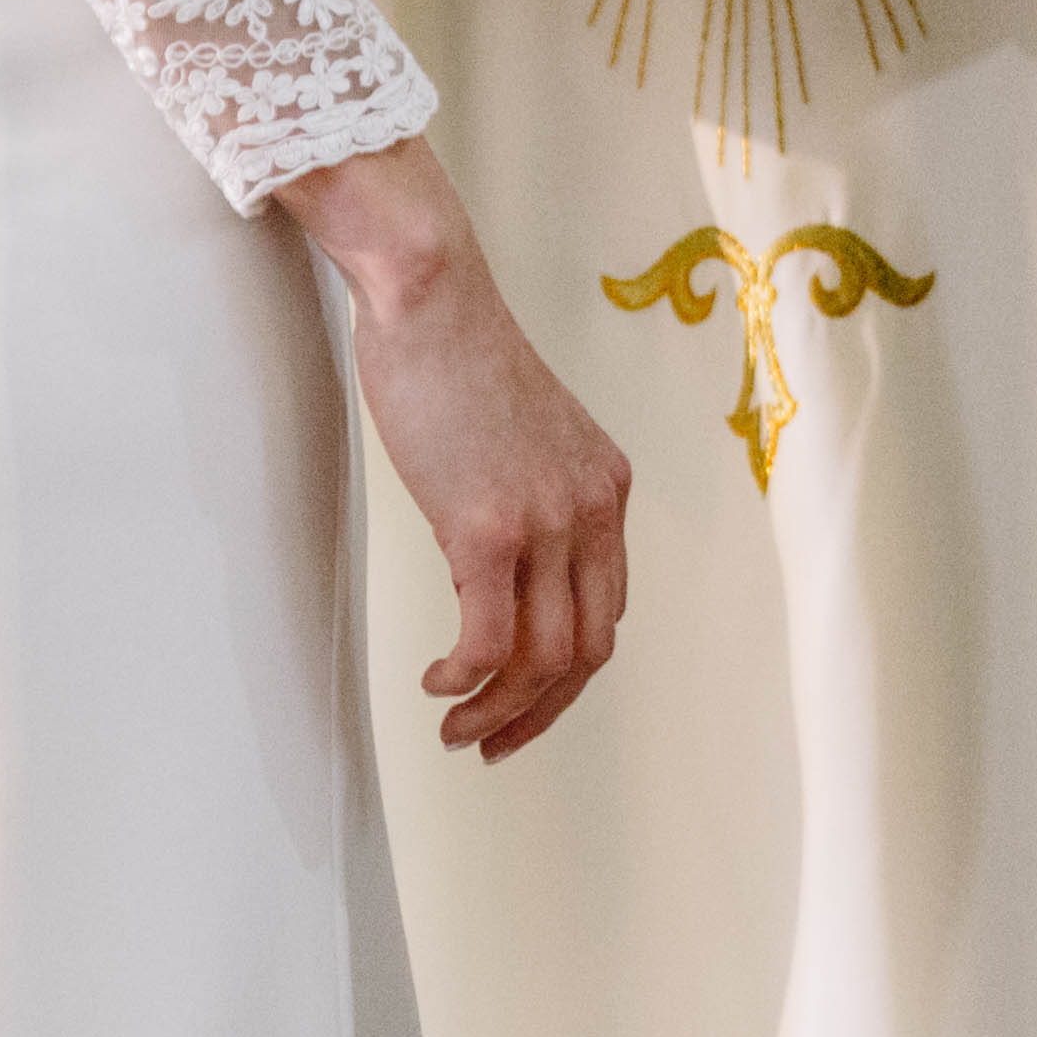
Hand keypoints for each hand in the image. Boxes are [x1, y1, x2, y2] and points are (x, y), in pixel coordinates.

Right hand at [273, 140, 628, 759]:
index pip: (606, 610)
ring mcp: (546, 519)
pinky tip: (436, 680)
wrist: (430, 295)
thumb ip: (531, 496)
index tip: (521, 704)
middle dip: (539, 713)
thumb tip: (498, 565)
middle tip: (487, 742)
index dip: (566, 677)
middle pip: (588, 650)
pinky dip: (464, 677)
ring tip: (454, 726)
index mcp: (606, 486)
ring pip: (544, 658)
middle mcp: (593, 507)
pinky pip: (489, 639)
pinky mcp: (489, 525)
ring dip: (496, 710)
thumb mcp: (521, 435)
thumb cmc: (455, 354)